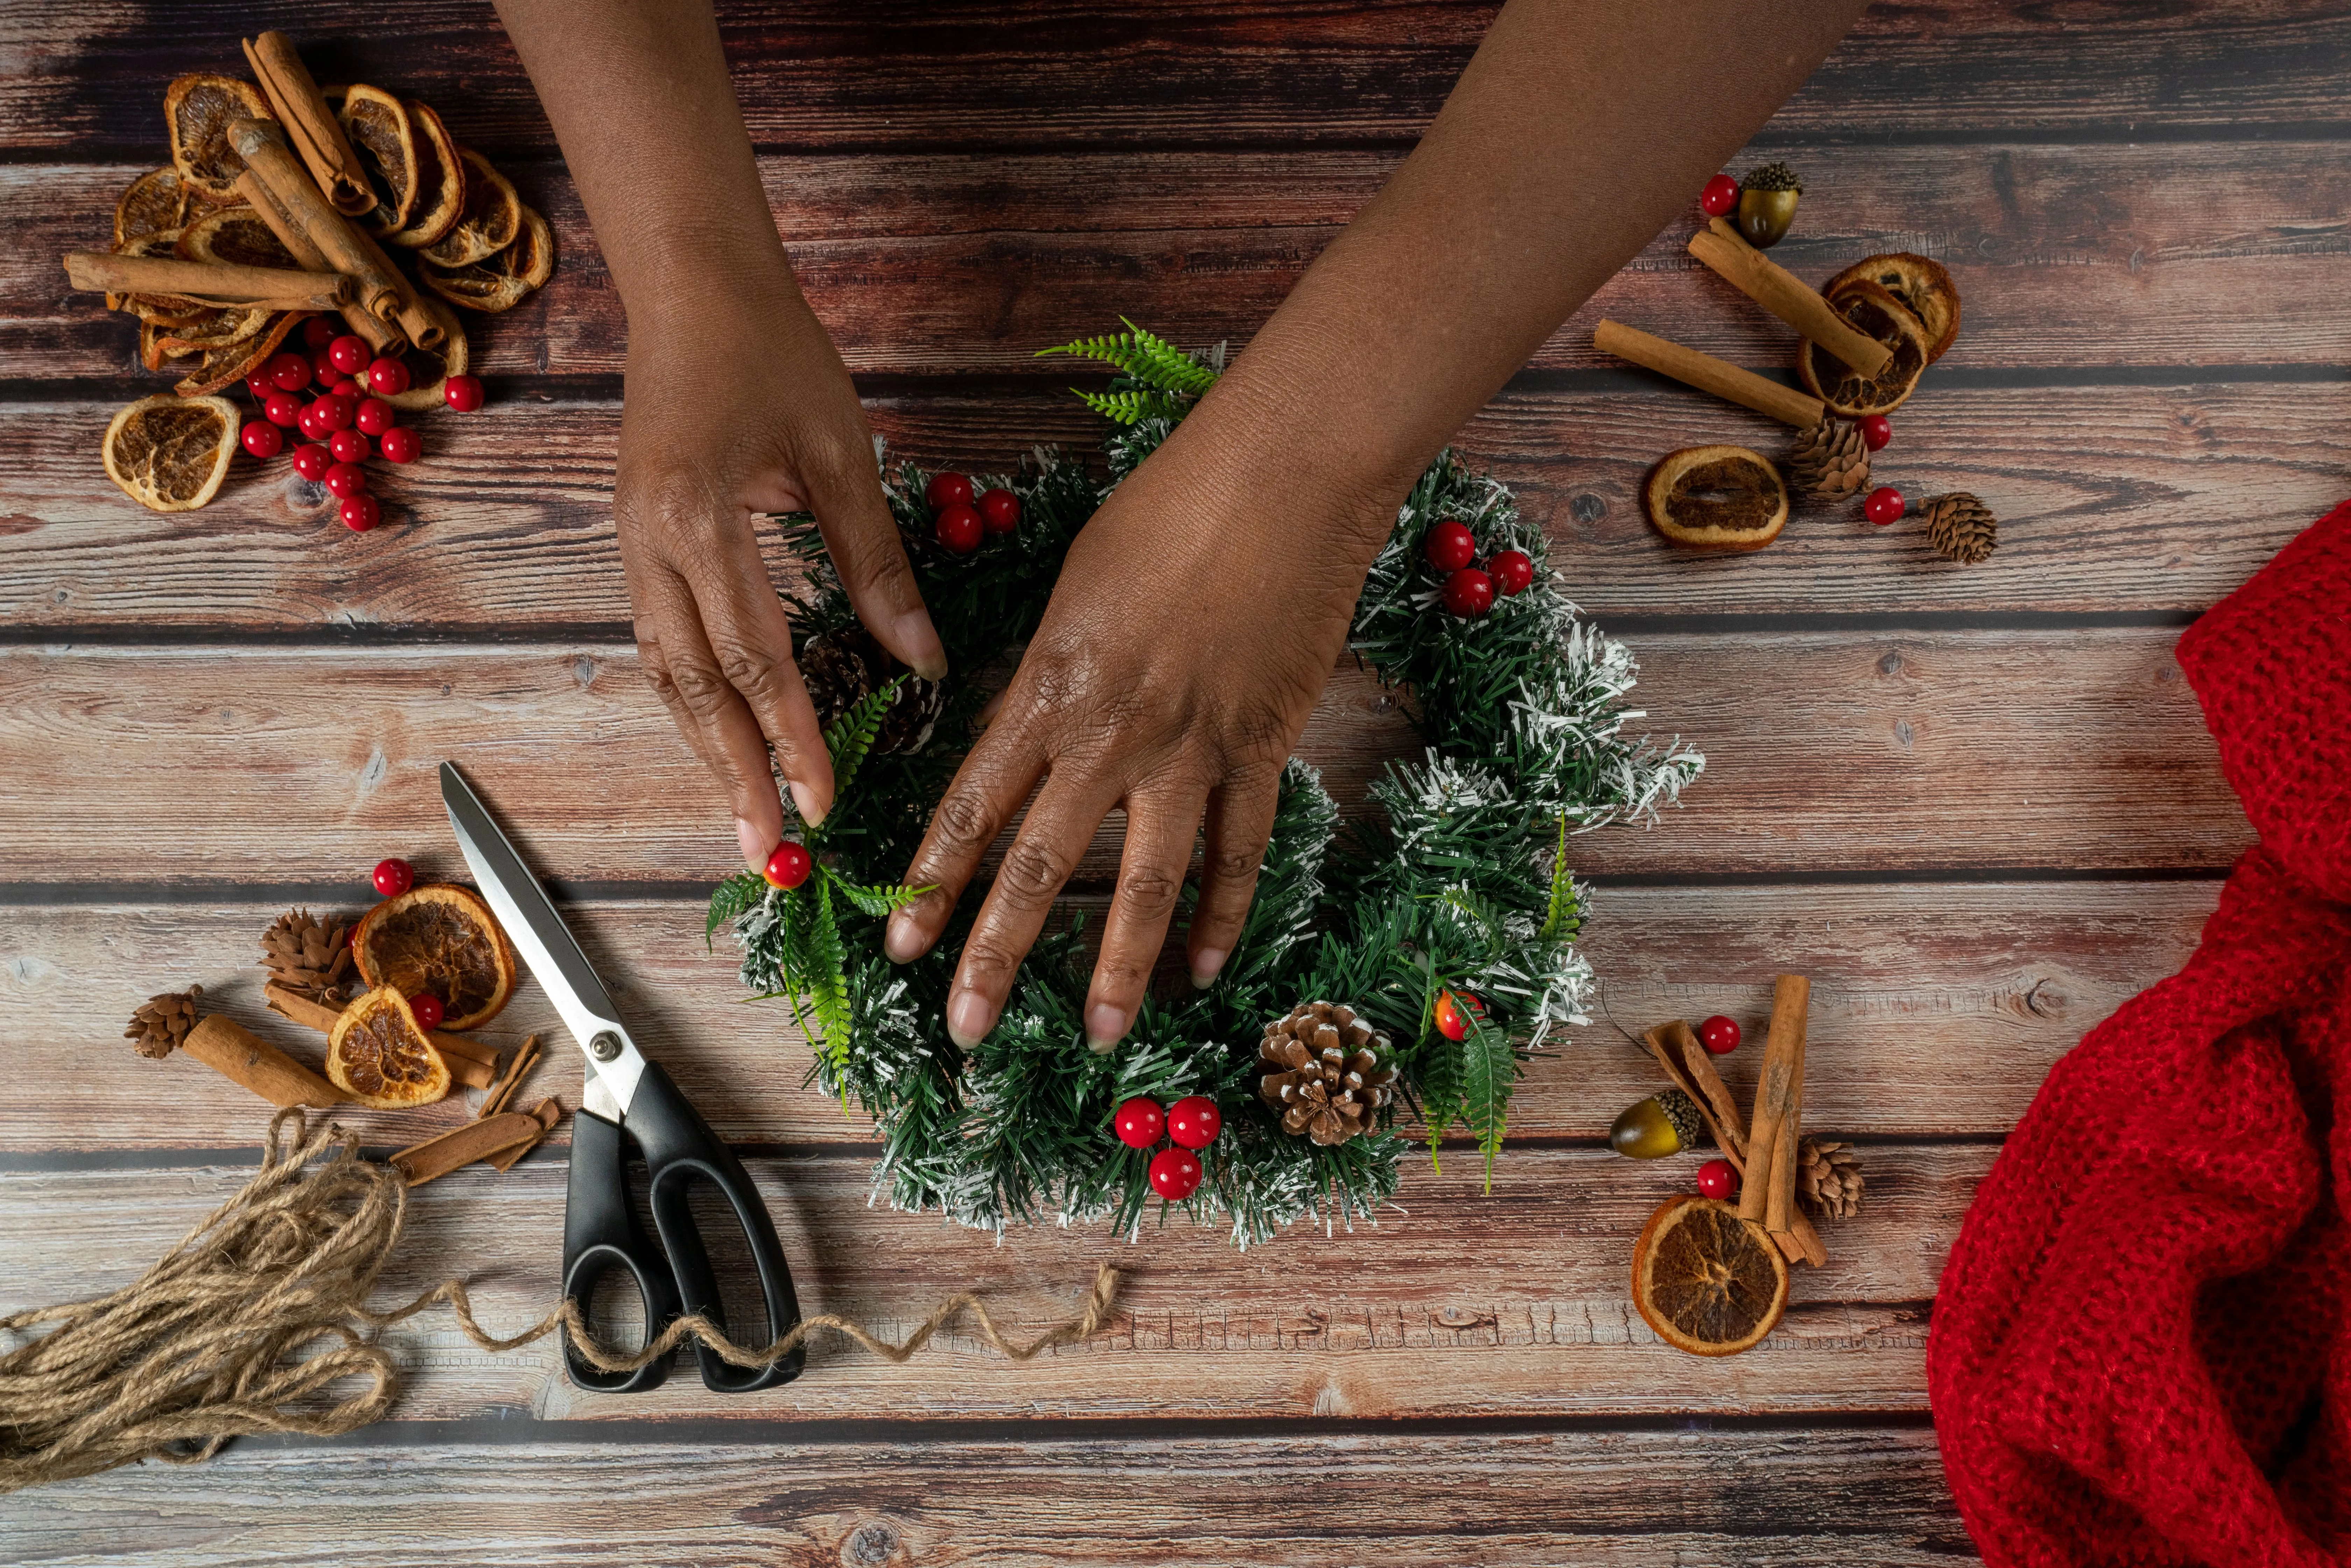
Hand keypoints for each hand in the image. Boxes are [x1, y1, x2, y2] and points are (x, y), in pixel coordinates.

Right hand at [616, 273, 945, 870]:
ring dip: (706, 749)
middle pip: (696, 684)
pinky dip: (692, 699)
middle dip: (735, 771)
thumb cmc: (774, 354)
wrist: (694, 287)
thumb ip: (875, 563)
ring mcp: (631, 545)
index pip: (755, 655)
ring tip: (742, 815)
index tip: (824, 799)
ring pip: (667, 673)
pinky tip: (721, 740)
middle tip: (767, 847)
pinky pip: (661, 642)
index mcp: (699, 516)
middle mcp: (649, 542)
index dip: (792, 734)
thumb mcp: (839, 454)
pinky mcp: (635, 543)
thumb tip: (926, 661)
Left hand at [881, 419, 1388, 1050]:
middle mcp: (1109, 731)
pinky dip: (1225, 914)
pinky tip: (1206, 968)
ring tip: (1101, 1033)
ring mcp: (1190, 747)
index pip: (972, 808)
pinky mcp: (1262, 747)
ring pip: (1145, 880)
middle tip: (966, 1028)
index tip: (901, 948)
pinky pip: (1240, 851)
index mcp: (1049, 687)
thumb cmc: (1171, 510)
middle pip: (1037, 864)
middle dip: (995, 955)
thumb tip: (1028, 730)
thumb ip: (1049, 673)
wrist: (1281, 478)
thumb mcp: (1078, 588)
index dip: (932, 886)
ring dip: (1118, 965)